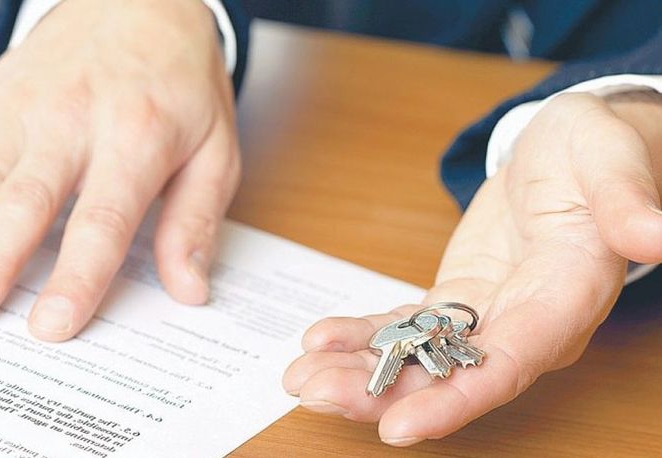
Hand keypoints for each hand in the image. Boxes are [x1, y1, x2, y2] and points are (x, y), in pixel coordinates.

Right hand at [0, 0, 239, 340]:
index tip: (53, 324)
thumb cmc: (179, 83)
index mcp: (138, 138)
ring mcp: (23, 109)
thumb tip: (189, 289)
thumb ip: (197, 220)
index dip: (77, 275)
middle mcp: (73, 121)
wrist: (140, 2)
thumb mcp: (214, 149)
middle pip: (26, 202)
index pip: (104, 219)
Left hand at [282, 91, 661, 444]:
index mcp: (568, 294)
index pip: (513, 362)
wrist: (571, 154)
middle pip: (454, 375)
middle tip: (313, 392)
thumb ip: (626, 199)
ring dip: (361, 372)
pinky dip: (365, 336)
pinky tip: (322, 339)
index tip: (400, 427)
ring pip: (423, 360)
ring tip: (302, 374)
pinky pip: (410, 327)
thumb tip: (656, 235)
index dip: (458, 399)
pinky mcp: (462, 301)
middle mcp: (528, 322)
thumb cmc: (595, 150)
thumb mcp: (610, 157)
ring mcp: (490, 317)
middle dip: (382, 392)